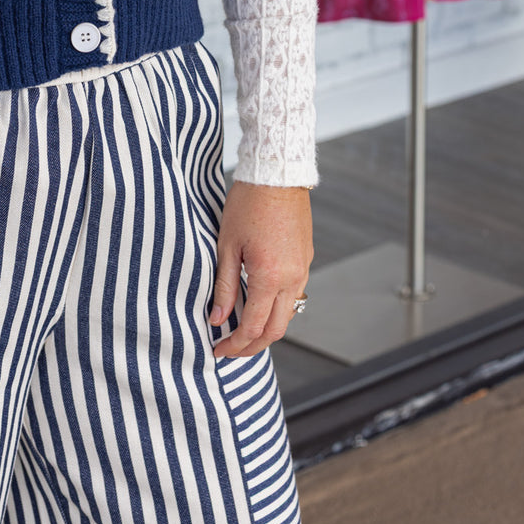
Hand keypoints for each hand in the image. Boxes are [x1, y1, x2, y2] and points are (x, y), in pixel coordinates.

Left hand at [209, 181, 312, 360]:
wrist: (277, 174)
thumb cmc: (248, 203)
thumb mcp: (227, 244)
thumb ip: (224, 285)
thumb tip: (217, 319)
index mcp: (269, 276)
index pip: (253, 327)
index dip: (235, 344)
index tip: (218, 349)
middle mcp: (292, 278)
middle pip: (275, 330)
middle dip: (253, 346)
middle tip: (231, 349)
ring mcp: (302, 269)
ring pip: (288, 315)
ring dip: (266, 329)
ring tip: (242, 331)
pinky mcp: (306, 260)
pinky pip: (294, 295)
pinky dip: (277, 309)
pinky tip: (259, 305)